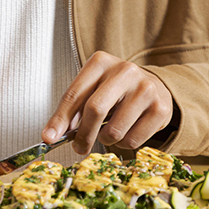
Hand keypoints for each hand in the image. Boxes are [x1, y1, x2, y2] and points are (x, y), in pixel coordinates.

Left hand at [42, 51, 172, 153]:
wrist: (154, 85)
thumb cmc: (116, 88)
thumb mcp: (93, 87)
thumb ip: (75, 108)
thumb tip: (53, 133)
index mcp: (100, 62)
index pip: (74, 93)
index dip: (60, 119)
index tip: (49, 137)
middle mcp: (124, 70)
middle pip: (95, 110)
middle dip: (83, 135)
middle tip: (79, 147)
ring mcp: (145, 88)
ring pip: (114, 130)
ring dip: (106, 140)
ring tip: (109, 130)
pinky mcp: (160, 108)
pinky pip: (133, 140)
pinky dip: (123, 143)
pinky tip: (126, 130)